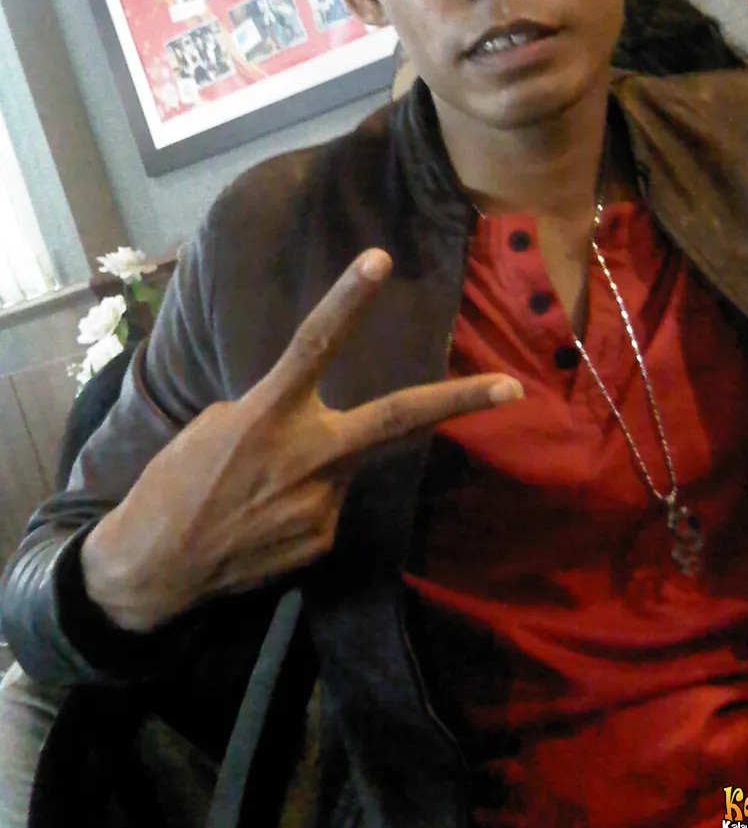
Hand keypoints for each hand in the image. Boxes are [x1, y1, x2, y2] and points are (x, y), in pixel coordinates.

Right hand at [81, 249, 521, 631]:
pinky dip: (302, 506)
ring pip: (343, 469)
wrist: (155, 569)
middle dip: (459, 402)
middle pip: (396, 419)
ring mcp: (322, 504)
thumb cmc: (176, 483)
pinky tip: (265, 522)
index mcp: (268, 413)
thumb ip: (276, 412)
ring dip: (316, 470)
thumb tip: (315, 421)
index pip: (315, 343)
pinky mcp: (322, 540)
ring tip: (261, 495)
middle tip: (512, 388)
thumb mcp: (217, 426)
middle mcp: (307, 456)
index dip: (348, 298)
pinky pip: (327, 508)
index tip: (380, 258)